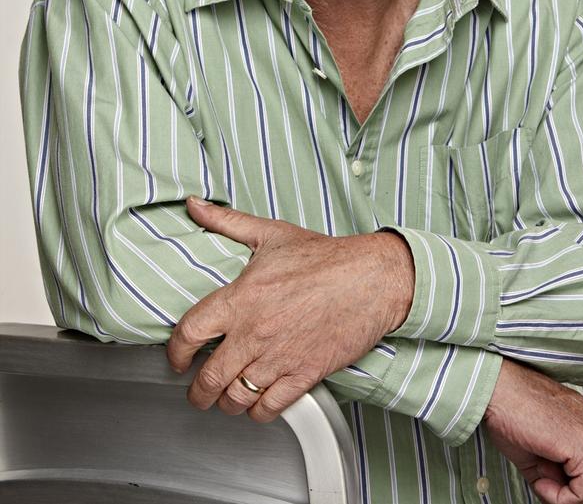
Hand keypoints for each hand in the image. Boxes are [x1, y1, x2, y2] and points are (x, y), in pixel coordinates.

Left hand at [166, 198, 414, 420]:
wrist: (371, 279)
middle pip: (209, 378)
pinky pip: (269, 408)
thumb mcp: (271, 233)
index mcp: (242, 298)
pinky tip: (257, 403)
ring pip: (236, 398)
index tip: (177, 358)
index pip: (190, 333)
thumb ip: (227, 222)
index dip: (176, 352)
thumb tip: (196, 206)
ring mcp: (278, 358)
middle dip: (198, 392)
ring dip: (226, 404)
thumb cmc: (325, 257)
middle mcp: (255, 332)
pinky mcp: (303, 375)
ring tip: (225, 399)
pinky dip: (258, 412)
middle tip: (198, 392)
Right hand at [484, 358, 582, 503]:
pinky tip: (540, 479)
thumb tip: (570, 502)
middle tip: (542, 483)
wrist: (496, 388)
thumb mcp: (546, 453)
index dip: (572, 490)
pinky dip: (559, 498)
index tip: (546, 479)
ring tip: (540, 478)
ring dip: (564, 498)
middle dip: (570, 495)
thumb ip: (566, 478)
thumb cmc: (512, 412)